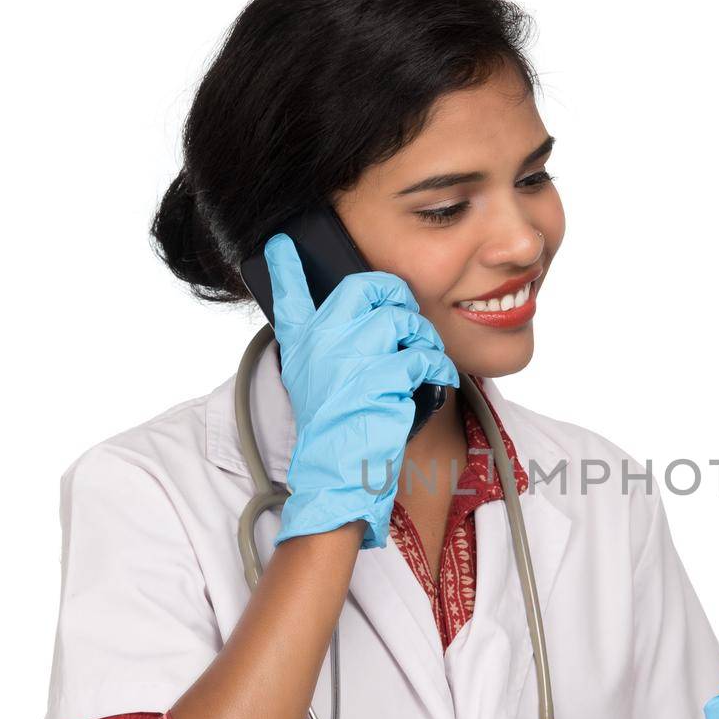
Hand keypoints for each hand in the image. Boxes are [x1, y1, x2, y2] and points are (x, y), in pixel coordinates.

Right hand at [263, 232, 458, 549]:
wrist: (339, 475)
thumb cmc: (337, 433)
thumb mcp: (317, 387)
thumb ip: (329, 351)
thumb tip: (364, 324)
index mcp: (302, 344)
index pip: (290, 295)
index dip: (286, 267)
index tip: (282, 243)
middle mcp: (321, 343)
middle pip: (367, 286)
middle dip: (397, 296)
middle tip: (405, 319)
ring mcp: (349, 357)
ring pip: (402, 319)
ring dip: (422, 338)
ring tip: (420, 359)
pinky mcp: (380, 377)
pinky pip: (423, 354)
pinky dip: (436, 367)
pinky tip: (432, 379)